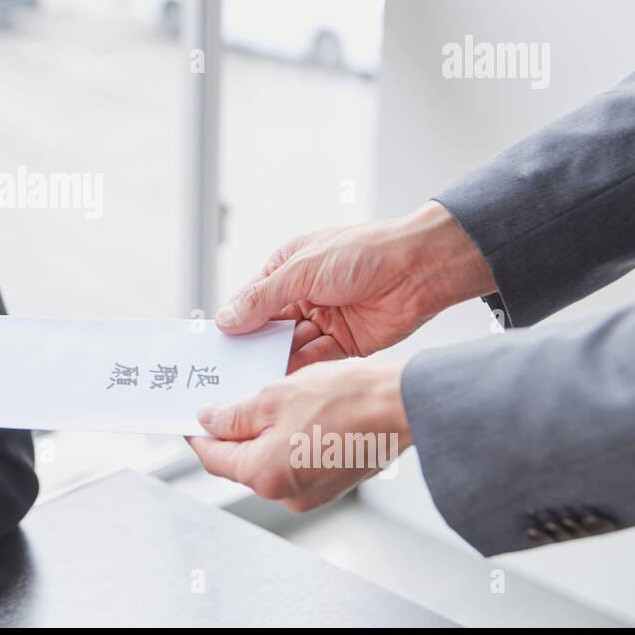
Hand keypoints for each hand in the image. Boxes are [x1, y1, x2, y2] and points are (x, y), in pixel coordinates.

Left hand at [188, 359, 410, 511]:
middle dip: (232, 431)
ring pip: (269, 460)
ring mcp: (311, 493)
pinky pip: (295, 462)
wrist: (401, 407)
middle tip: (225, 399)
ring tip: (264, 398)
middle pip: (241, 461)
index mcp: (264, 475)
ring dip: (262, 433)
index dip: (197, 435)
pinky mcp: (331, 484)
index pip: (213, 458)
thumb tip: (209, 420)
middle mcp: (285, 494)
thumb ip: (235, 414)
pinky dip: (287, 440)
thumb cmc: (345, 399)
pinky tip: (294, 412)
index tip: (188, 419)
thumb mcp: (275, 397)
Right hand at [215, 201, 495, 370]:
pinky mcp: (345, 345)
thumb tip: (225, 319)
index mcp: (287, 271)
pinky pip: (316, 361)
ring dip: (275, 361)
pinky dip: (301, 371)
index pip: (251, 302)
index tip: (214, 348)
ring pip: (290, 348)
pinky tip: (283, 382)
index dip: (234, 324)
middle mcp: (303, 297)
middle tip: (229, 372)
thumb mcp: (302, 270)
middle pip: (268, 329)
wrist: (420, 267)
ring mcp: (324, 322)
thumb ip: (262, 298)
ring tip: (252, 381)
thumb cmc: (363, 252)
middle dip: (252, 347)